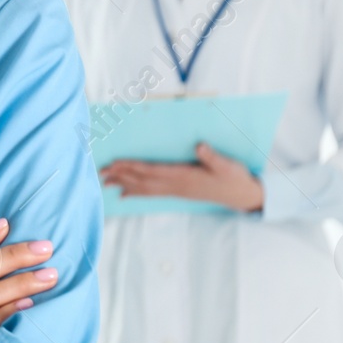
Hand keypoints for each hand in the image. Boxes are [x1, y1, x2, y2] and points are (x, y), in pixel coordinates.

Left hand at [100, 142, 263, 211]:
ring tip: (105, 182)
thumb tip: (200, 146)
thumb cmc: (234, 177)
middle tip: (101, 172)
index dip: (133, 167)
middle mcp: (177, 185)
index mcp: (185, 176)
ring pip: (145, 188)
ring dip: (124, 184)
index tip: (116, 163)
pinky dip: (136, 193)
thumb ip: (213, 157)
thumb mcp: (227, 165)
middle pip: (143, 181)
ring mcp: (177, 191)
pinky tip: (124, 194)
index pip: (152, 171)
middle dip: (121, 175)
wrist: (242, 195)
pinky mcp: (178, 192)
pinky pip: (153, 194)